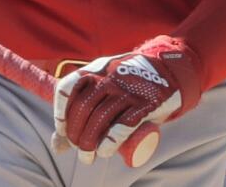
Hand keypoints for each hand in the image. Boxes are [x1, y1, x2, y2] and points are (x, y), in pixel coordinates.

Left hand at [52, 36, 202, 164]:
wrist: (168, 70)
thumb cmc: (128, 83)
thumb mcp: (105, 85)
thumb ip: (81, 110)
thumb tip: (57, 147)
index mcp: (96, 68)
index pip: (67, 88)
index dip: (60, 112)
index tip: (62, 130)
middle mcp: (109, 77)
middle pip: (82, 108)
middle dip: (75, 134)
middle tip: (78, 149)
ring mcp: (127, 90)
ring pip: (100, 119)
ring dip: (89, 144)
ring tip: (87, 158)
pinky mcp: (145, 104)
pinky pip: (123, 125)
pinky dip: (110, 142)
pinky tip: (104, 152)